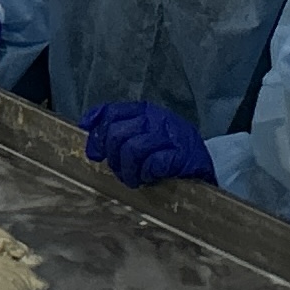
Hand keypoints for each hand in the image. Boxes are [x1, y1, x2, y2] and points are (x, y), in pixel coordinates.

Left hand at [82, 101, 214, 187]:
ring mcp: (169, 136)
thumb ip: (118, 126)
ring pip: (132, 149)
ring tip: (136, 178)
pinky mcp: (180, 155)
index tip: (96, 153)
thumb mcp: (143, 132)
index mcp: (146, 111)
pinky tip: (152, 177)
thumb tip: (86, 123)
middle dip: (114, 158)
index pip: (112, 113)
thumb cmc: (169, 150)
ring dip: (129, 171)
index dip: (98, 134)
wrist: (202, 164)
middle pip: (117, 134)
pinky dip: (147, 174)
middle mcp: (156, 119)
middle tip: (122, 170)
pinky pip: (152, 164)